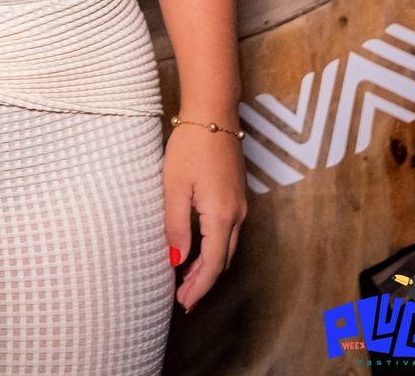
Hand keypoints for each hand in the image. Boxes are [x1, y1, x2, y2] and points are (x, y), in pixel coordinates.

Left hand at [163, 122, 247, 313]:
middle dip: (203, 281)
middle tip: (182, 297)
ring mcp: (239, 202)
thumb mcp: (175, 186)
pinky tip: (197, 247)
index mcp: (222, 215)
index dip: (198, 287)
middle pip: (223, 259)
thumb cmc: (191, 145)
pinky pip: (227, 230)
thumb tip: (177, 259)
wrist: (213, 112)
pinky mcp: (236, 192)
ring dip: (208, 264)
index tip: (183, 303)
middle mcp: (237, 213)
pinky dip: (213, 246)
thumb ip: (176, 225)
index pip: (212, 264)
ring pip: (226, 245)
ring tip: (186, 278)